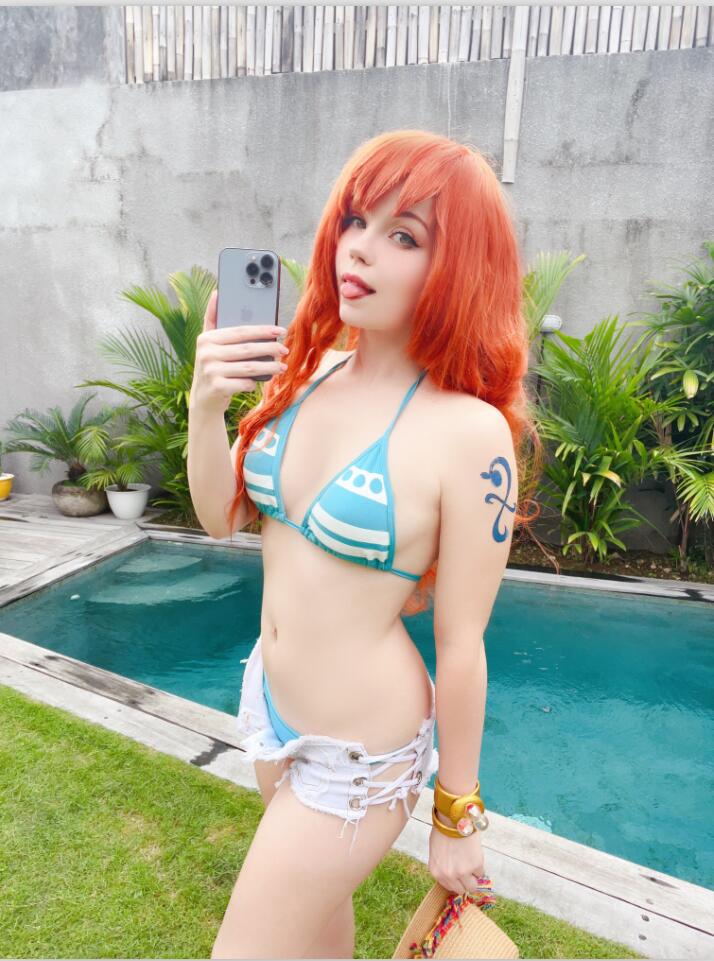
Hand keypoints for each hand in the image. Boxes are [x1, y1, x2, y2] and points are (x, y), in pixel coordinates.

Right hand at [189, 290, 288, 414]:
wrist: (203, 399)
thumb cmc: (213, 367)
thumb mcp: (209, 344)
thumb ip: (212, 320)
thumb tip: (217, 293)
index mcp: (206, 338)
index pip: (240, 331)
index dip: (262, 330)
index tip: (280, 330)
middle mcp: (206, 353)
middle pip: (247, 349)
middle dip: (269, 349)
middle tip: (285, 349)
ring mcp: (211, 371)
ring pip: (249, 367)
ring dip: (269, 367)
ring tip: (282, 367)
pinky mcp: (217, 387)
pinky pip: (244, 383)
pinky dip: (254, 383)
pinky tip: (259, 382)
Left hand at [428, 819, 486, 894]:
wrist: (454, 819)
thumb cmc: (444, 831)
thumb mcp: (437, 852)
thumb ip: (442, 866)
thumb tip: (452, 873)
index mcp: (436, 872)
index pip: (449, 887)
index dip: (456, 881)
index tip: (460, 876)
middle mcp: (448, 875)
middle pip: (461, 889)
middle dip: (465, 881)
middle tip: (468, 870)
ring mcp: (462, 872)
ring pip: (473, 886)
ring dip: (474, 877)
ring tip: (472, 863)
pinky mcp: (475, 866)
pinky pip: (481, 873)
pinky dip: (480, 865)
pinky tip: (474, 853)